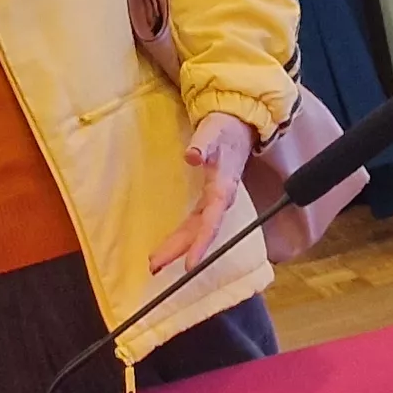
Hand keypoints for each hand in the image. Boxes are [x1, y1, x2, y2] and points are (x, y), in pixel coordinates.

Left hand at [147, 113, 255, 272]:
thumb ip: (202, 144)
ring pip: (195, 230)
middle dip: (179, 250)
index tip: (190, 264)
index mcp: (223, 188)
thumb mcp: (213, 132)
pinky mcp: (207, 201)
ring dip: (177, 247)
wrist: (237, 126)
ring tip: (156, 263)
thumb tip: (191, 156)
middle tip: (154, 266)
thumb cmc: (224, 129)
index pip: (211, 221)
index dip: (202, 242)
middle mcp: (220, 200)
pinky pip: (193, 224)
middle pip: (199, 231)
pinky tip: (168, 248)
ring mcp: (213, 202)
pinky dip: (180, 237)